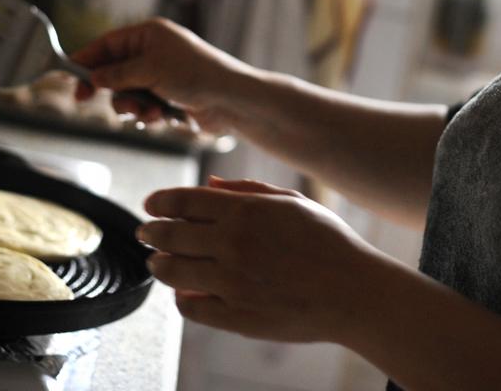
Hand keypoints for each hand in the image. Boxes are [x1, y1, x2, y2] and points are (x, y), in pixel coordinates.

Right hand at [70, 18, 255, 132]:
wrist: (231, 101)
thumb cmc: (196, 74)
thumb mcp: (150, 70)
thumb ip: (117, 74)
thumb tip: (93, 77)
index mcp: (149, 34)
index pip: (107, 44)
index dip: (87, 61)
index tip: (70, 79)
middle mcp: (154, 51)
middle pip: (114, 71)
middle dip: (111, 89)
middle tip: (90, 101)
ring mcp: (162, 75)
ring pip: (128, 93)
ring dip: (132, 106)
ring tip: (146, 113)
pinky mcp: (170, 97)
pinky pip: (144, 107)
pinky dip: (148, 114)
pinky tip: (160, 118)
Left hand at [139, 177, 389, 343]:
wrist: (354, 292)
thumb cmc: (328, 243)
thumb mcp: (293, 202)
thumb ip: (248, 189)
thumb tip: (211, 183)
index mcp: (246, 211)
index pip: (183, 201)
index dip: (160, 201)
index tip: (151, 205)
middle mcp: (232, 244)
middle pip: (168, 234)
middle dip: (151, 231)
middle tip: (146, 232)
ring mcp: (231, 282)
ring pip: (171, 271)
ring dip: (159, 264)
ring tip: (160, 262)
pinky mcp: (235, 316)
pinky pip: (190, 307)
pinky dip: (181, 298)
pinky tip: (186, 292)